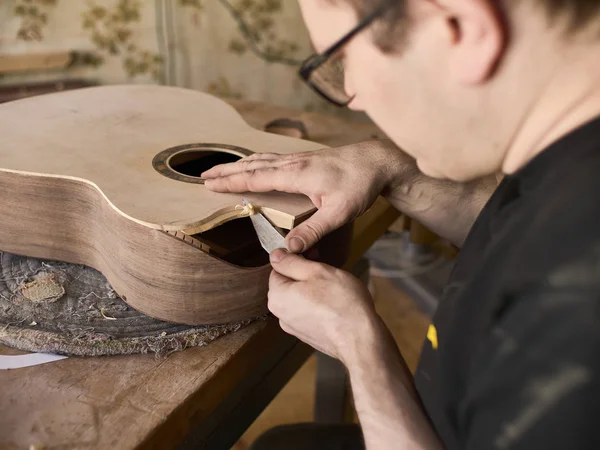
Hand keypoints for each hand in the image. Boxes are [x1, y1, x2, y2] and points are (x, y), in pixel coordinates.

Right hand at [202, 140, 405, 252]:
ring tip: (221, 169)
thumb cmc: (360, 184)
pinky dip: (256, 162)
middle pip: (252, 165)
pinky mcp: (306, 159)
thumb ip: (313, 230)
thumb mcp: (339, 212)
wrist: (378, 161)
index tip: (209, 184)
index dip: (231, 181)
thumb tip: (289, 248)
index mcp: (296, 174)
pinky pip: (272, 159)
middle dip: (226, 170)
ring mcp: (299, 159)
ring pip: (261, 160)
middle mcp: (293, 163)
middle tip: (203, 175)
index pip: (255, 177)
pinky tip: (256, 165)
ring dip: (238, 164)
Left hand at [268, 248, 381, 362]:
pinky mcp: (307, 335)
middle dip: (306, 275)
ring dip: (314, 290)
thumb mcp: (317, 272)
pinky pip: (309, 312)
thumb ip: (292, 262)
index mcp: (277, 296)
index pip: (278, 268)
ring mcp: (293, 327)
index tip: (314, 257)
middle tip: (328, 272)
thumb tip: (275, 255)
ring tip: (334, 290)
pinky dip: (319, 305)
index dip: (297, 259)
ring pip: (300, 298)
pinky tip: (335, 305)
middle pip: (288, 284)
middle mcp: (280, 314)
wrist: (360, 340)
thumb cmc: (341, 303)